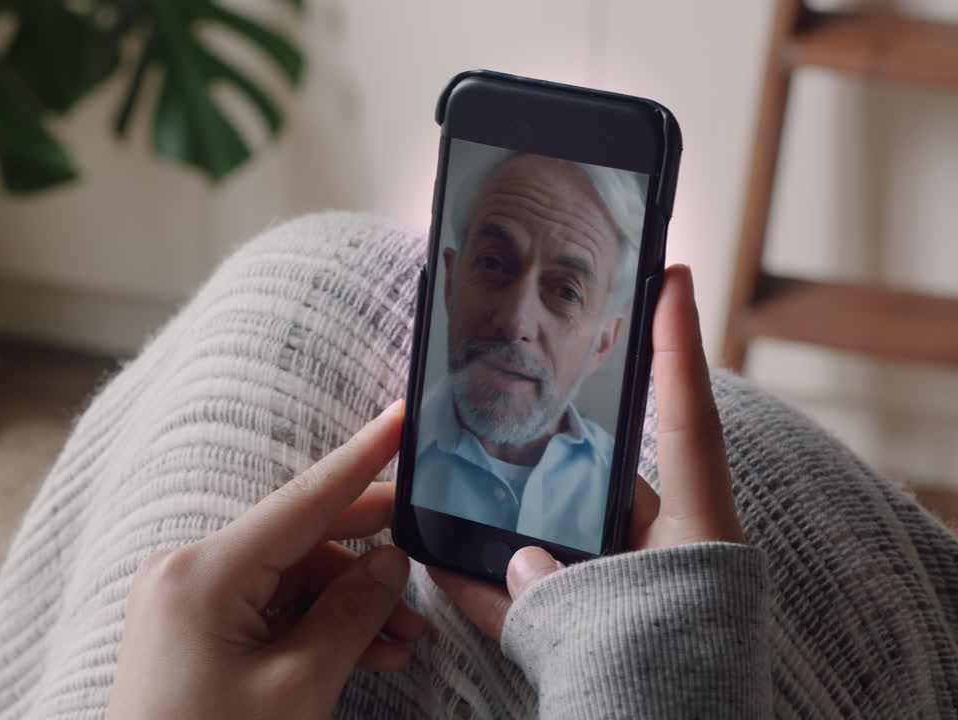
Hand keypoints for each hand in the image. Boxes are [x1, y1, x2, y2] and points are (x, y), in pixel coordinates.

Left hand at [106, 401, 425, 719]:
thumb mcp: (298, 687)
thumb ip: (351, 613)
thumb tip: (391, 561)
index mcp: (204, 572)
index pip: (303, 501)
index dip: (361, 460)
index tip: (401, 417)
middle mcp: (189, 570)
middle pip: (300, 541)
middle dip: (368, 560)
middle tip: (430, 559)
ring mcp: (188, 600)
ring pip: (292, 580)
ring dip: (350, 606)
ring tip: (407, 643)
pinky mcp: (195, 629)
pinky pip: (270, 609)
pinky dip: (317, 627)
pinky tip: (369, 653)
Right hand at [428, 264, 745, 640]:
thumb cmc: (669, 683)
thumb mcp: (623, 620)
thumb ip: (563, 584)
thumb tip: (514, 562)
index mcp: (694, 528)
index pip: (686, 415)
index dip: (678, 342)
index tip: (673, 272)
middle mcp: (658, 550)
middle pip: (596, 480)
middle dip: (543, 458)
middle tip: (499, 407)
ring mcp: (616, 587)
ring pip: (549, 539)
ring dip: (499, 526)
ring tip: (443, 493)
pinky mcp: (579, 630)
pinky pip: (525, 597)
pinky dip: (484, 585)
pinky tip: (434, 565)